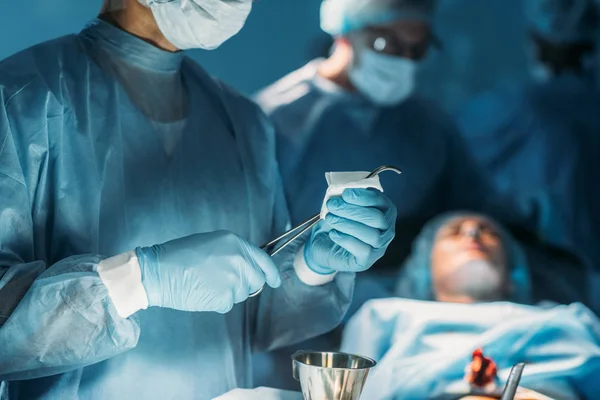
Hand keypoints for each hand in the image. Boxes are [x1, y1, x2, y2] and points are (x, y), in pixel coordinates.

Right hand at [136, 231, 280, 312]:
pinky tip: (203, 293)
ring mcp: (234, 280)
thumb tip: (246, 266)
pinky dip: (217, 302)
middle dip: (246, 285)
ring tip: (207, 284)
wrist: (159, 271)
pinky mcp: (225, 298)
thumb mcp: (211, 243)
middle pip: (256, 281)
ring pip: (242, 294)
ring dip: (229, 293)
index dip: (271, 273)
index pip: (264, 260)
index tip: (275, 281)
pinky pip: (228, 304)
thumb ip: (233, 253)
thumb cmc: (179, 255)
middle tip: (226, 284)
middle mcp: (240, 260)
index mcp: (236, 244)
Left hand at [305, 188, 396, 273]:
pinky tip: (333, 233)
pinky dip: (346, 239)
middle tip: (332, 205)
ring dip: (347, 224)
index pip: (381, 202)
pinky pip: (363, 250)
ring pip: (371, 234)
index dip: (363, 197)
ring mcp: (379, 247)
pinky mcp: (367, 260)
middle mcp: (387, 230)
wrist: (325, 245)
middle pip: (377, 218)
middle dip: (352, 210)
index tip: (345, 194)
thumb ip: (347, 198)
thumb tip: (342, 191)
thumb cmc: (338, 222)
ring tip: (330, 218)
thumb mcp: (343, 206)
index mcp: (385, 212)